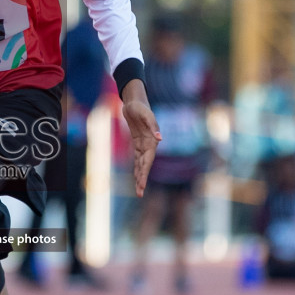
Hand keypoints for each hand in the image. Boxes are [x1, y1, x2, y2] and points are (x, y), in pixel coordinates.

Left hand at [120, 81, 161, 195]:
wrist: (134, 102)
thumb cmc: (140, 107)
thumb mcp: (146, 114)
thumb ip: (153, 126)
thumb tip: (160, 139)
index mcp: (151, 141)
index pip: (148, 160)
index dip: (144, 172)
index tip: (141, 183)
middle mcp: (149, 145)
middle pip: (145, 165)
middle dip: (142, 179)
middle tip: (139, 193)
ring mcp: (143, 144)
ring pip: (141, 164)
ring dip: (140, 176)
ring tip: (139, 190)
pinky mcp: (138, 143)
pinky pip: (137, 158)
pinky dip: (136, 167)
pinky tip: (135, 177)